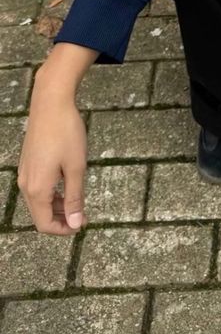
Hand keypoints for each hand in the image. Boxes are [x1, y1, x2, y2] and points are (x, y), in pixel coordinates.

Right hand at [17, 85, 88, 234]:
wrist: (51, 104)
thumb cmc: (66, 133)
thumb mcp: (76, 167)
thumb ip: (75, 197)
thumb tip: (76, 224)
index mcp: (37, 189)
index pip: (45, 224)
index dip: (64, 229)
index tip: (83, 223)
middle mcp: (26, 184)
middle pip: (40, 215)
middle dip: (61, 219)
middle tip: (83, 214)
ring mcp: (25, 173)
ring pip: (38, 201)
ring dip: (57, 206)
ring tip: (78, 201)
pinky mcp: (28, 163)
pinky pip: (37, 187)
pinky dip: (51, 193)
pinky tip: (67, 185)